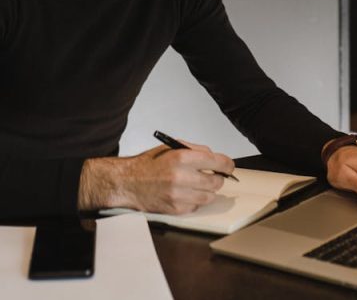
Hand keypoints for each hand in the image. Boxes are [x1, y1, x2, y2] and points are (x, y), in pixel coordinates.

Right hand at [78, 141, 234, 213]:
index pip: (217, 162)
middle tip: (213, 176)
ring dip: (207, 191)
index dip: (227, 165)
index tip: (229, 166)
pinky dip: (195, 200)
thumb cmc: (148, 164)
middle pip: (216, 182)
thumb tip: (214, 157)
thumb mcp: (170, 147)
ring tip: (197, 184)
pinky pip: (197, 206)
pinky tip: (185, 193)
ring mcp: (179, 195)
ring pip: (209, 196)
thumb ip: (195, 150)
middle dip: (218, 179)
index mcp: (182, 157)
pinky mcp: (176, 208)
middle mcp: (182, 176)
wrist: (128, 182)